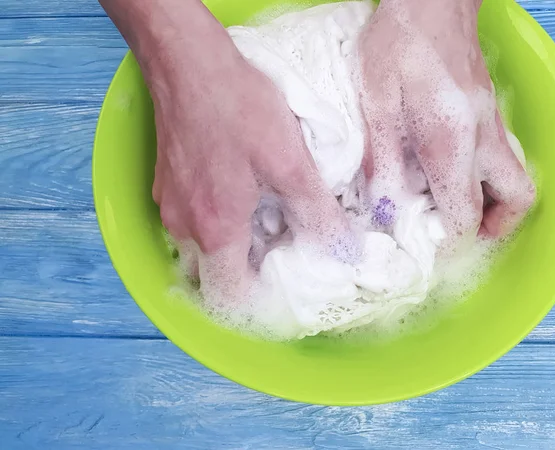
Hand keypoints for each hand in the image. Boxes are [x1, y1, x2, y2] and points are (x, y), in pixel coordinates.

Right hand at [101, 0, 349, 294]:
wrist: (188, 61)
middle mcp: (185, 227)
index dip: (259, 304)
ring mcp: (170, 205)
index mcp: (216, 230)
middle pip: (216, 274)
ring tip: (267, 222)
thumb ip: (317, 214)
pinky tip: (241, 192)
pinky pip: (193, 220)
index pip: (231, 298)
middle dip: (249, 274)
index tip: (285, 295)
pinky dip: (218, 221)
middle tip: (283, 257)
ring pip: (204, 247)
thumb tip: (345, 254)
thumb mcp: (289, 162)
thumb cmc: (238, 108)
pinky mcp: (166, 183)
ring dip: (234, 246)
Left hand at [357, 0, 534, 248]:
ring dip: (493, 204)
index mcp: (450, 141)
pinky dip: (486, 178)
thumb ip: (382, 161)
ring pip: (516, 179)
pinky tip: (449, 172)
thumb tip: (385, 210)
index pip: (464, 213)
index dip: (451, 244)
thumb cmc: (398, 45)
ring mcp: (492, 124)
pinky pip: (502, 158)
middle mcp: (482, 138)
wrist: (431, 0)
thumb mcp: (376, 104)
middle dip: (492, 228)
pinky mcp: (490, 113)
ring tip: (453, 209)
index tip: (431, 256)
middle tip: (455, 234)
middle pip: (516, 199)